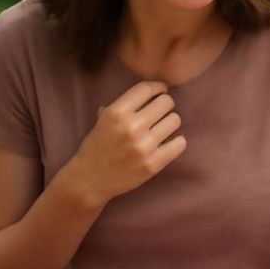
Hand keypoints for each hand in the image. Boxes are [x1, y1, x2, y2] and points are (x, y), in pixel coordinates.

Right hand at [68, 81, 185, 205]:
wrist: (89, 180)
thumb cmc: (96, 147)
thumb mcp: (103, 121)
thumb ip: (122, 106)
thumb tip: (148, 93)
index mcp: (116, 112)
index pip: (147, 88)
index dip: (158, 87)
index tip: (161, 91)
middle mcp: (131, 126)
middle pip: (166, 102)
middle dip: (165, 105)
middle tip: (160, 114)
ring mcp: (143, 146)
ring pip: (175, 120)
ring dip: (170, 123)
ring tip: (162, 130)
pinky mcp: (153, 164)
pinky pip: (180, 144)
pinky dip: (177, 142)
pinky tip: (168, 144)